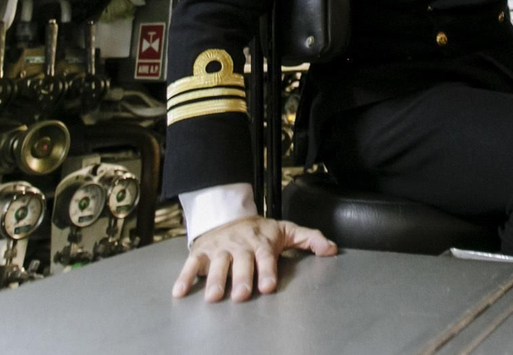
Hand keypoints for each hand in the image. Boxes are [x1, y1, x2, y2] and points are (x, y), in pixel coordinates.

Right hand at [171, 216, 336, 302]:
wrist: (227, 214)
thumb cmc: (260, 230)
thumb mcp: (286, 230)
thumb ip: (310, 239)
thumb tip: (332, 249)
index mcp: (261, 241)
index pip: (265, 256)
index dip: (266, 271)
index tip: (268, 286)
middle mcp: (240, 244)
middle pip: (241, 262)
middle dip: (241, 278)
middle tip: (240, 295)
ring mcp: (220, 248)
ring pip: (218, 264)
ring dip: (215, 280)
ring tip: (213, 298)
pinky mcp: (202, 252)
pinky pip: (192, 264)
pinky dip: (185, 277)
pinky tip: (180, 292)